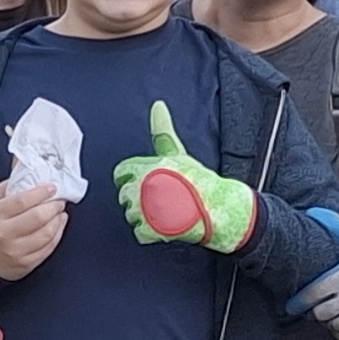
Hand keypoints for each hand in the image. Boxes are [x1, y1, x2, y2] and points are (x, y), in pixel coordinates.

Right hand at [0, 173, 66, 280]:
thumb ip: (11, 182)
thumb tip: (26, 159)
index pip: (22, 201)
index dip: (41, 192)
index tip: (52, 187)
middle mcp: (3, 234)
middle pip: (38, 217)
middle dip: (54, 206)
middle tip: (59, 200)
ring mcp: (15, 251)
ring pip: (46, 233)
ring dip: (58, 220)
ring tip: (59, 212)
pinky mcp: (25, 263)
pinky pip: (48, 247)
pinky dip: (58, 234)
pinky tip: (58, 225)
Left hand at [117, 102, 259, 251]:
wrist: (218, 207)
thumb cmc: (198, 180)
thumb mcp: (178, 152)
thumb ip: (162, 131)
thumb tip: (157, 105)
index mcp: (146, 167)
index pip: (120, 173)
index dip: (132, 179)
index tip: (147, 184)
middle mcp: (143, 186)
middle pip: (124, 196)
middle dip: (138, 200)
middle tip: (161, 200)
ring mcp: (146, 209)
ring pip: (130, 216)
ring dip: (144, 218)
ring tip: (165, 213)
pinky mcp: (152, 229)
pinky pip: (140, 233)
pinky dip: (151, 234)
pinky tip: (165, 226)